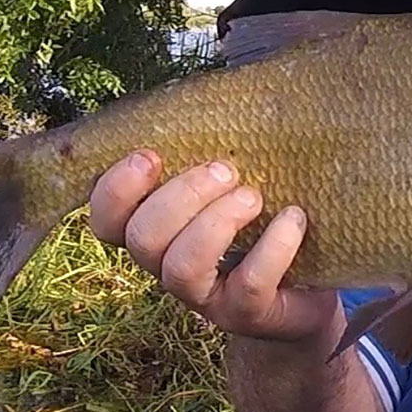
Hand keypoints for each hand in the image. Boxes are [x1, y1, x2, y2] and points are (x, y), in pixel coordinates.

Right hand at [88, 150, 339, 343]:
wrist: (306, 292)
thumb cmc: (261, 225)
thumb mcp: (229, 187)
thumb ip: (208, 156)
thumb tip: (216, 97)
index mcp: (157, 232)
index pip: (106, 220)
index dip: (115, 189)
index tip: (150, 155)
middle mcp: (169, 267)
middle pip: (141, 239)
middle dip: (180, 196)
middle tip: (224, 169)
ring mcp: (205, 298)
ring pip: (181, 269)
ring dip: (216, 223)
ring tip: (254, 195)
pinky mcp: (247, 314)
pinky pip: (248, 284)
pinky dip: (273, 247)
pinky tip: (293, 219)